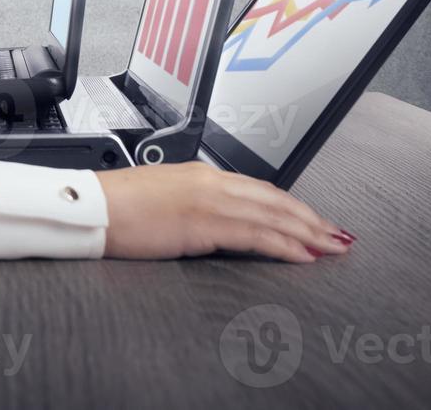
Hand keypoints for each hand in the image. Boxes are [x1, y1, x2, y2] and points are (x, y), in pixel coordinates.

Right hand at [95, 162, 354, 262]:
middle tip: (338, 236)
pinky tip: (302, 255)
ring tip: (331, 248)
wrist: (91, 207)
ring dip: (306, 233)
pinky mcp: (203, 221)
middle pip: (273, 199)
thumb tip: (212, 227)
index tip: (312, 221)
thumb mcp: (162, 201)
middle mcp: (210, 181)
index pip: (258, 189)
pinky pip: (254, 234)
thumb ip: (192, 208)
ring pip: (271, 215)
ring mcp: (208, 199)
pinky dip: (284, 244)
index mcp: (200, 175)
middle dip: (310, 219)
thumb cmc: (117, 208)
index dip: (290, 206)